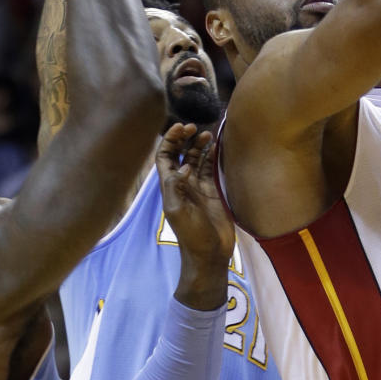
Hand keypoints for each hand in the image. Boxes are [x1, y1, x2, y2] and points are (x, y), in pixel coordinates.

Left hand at [157, 124, 233, 307]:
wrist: (210, 253)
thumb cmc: (192, 235)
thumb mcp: (178, 212)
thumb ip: (176, 189)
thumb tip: (183, 167)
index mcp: (169, 187)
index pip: (164, 157)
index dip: (170, 141)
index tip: (180, 127)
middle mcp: (182, 184)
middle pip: (179, 154)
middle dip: (184, 139)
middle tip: (194, 126)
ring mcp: (197, 187)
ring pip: (195, 159)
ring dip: (198, 145)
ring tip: (207, 133)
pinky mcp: (211, 192)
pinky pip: (209, 169)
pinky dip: (211, 156)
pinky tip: (216, 146)